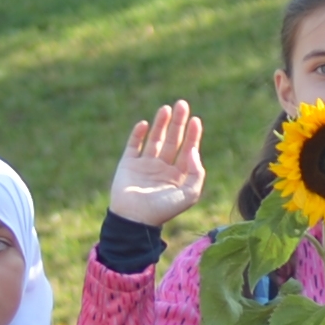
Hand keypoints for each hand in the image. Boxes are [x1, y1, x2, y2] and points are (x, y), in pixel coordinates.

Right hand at [110, 102, 209, 229]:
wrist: (134, 220)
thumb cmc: (163, 210)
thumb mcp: (189, 195)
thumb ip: (196, 173)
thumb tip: (192, 151)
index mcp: (177, 175)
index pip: (187, 149)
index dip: (193, 135)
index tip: (196, 120)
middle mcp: (162, 168)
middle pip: (172, 140)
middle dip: (178, 122)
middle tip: (182, 104)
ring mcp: (144, 165)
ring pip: (154, 139)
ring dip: (160, 123)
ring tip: (166, 108)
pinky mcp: (127, 165)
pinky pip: (133, 145)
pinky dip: (138, 134)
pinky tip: (145, 124)